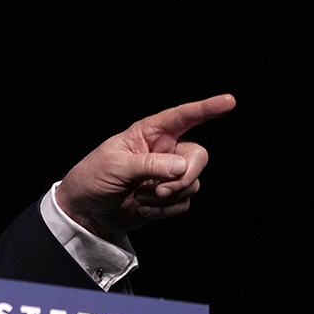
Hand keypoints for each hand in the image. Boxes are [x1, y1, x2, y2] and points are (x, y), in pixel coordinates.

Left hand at [55, 94, 235, 237]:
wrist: (86, 212)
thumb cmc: (93, 179)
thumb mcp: (115, 167)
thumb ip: (149, 165)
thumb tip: (181, 166)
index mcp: (148, 133)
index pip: (182, 117)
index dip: (206, 108)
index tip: (228, 101)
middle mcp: (163, 150)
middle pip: (198, 156)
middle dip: (185, 176)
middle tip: (161, 190)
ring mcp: (167, 174)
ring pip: (192, 182)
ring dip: (168, 196)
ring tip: (140, 199)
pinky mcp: (169, 196)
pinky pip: (184, 202)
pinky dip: (166, 210)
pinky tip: (143, 209)